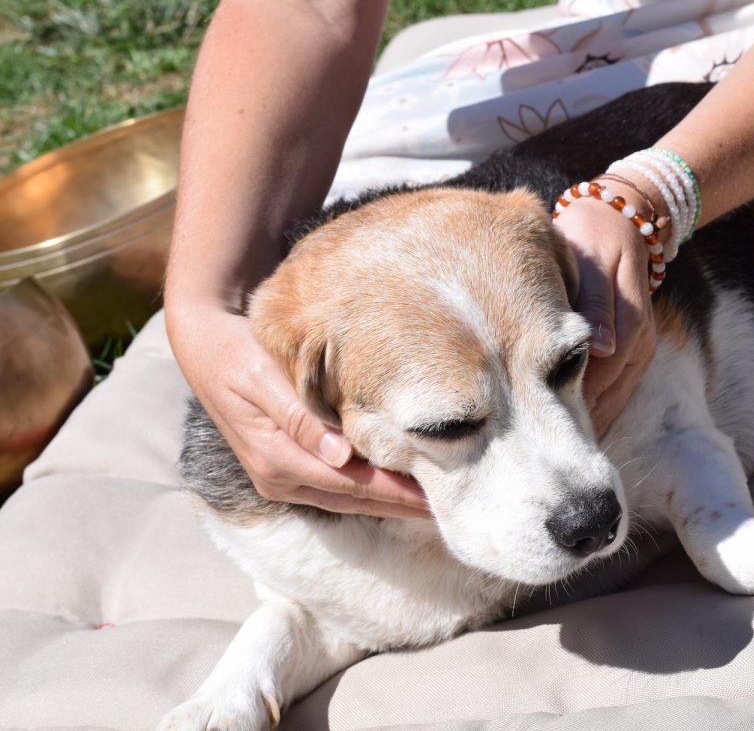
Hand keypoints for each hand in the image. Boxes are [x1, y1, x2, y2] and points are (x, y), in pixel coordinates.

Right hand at [166, 303, 430, 518]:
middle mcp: (278, 476)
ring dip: (391, 501)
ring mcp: (281, 475)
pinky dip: (371, 487)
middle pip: (355, 499)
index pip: (351, 483)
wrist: (205, 343)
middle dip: (402, 505)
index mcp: (275, 458)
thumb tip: (339, 456)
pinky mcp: (288, 465)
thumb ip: (299, 416)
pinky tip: (402, 485)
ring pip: (348, 497)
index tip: (436, 496)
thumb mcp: (262, 377)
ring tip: (437, 501)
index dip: (395, 492)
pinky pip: (337, 485)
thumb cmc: (238, 351)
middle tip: (453, 505)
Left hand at [553, 196, 656, 436]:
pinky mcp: (634, 350)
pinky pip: (614, 390)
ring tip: (550, 457)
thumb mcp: (593, 262)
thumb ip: (597, 306)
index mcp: (628, 327)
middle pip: (604, 402)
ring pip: (611, 402)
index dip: (567, 415)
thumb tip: (600, 349)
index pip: (597, 384)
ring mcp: (639, 350)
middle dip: (573, 433)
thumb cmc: (594, 237)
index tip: (536, 442)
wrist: (623, 218)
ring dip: (584, 426)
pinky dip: (593, 410)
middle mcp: (637, 345)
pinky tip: (568, 428)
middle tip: (537, 462)